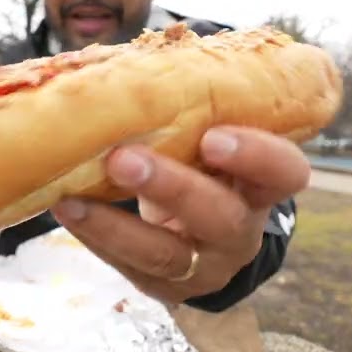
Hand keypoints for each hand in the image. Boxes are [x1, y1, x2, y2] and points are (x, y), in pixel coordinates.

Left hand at [50, 126, 309, 303]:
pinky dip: (94, 237)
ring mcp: (205, 266)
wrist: (202, 234)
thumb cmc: (204, 165)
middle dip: (172, 188)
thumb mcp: (213, 138)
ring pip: (167, 255)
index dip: (256, 157)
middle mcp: (242, 230)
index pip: (284, 172)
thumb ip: (194, 108)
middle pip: (220, 217)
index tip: (213, 135)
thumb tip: (128, 64)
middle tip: (124, 158)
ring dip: (116, 226)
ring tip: (71, 200)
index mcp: (263, 184)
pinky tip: (66, 210)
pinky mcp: (165, 287)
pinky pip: (129, 267)